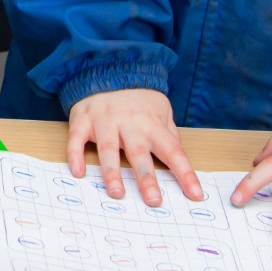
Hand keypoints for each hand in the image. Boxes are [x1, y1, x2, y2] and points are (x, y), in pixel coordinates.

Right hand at [66, 87, 203, 205]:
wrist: (107, 69)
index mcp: (152, 124)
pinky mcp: (83, 119)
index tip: (196, 195)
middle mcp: (129, 123)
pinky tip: (78, 173)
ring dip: (112, 172)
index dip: (185, 174)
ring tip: (117, 193)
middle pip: (139, 153)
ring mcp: (104, 120)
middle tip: (153, 201)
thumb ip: (169, 135)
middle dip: (146, 178)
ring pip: (108, 148)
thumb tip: (180, 160)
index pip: (173, 151)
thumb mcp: (161, 111)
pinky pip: (77, 139)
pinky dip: (75, 155)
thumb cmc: (137, 99)